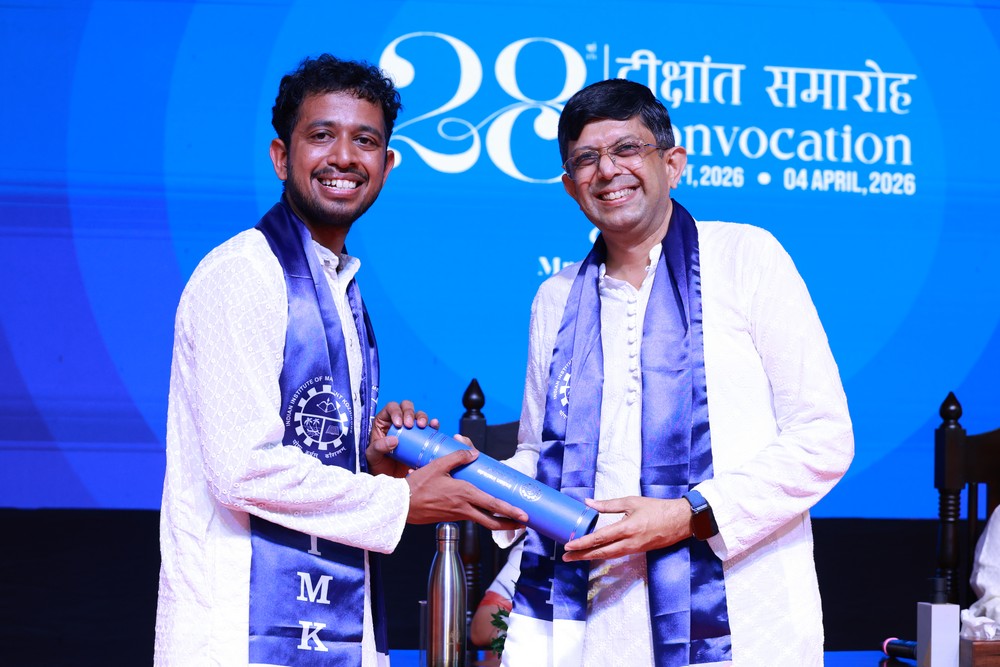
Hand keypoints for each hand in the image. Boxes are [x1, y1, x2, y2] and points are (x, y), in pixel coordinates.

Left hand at [366, 400, 438, 477]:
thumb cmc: (377, 465)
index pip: (391, 408)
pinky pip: (430, 428)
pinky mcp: (422, 438)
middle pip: (406, 407)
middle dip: (410, 412)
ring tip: (422, 426)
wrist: (389, 478)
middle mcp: (399, 422)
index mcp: (384, 421)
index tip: (398, 423)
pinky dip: (433, 425)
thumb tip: (394, 440)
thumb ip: (378, 447)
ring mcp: (411, 429)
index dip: (396, 411)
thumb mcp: (372, 456)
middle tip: (409, 425)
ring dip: (422, 416)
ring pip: (419, 415)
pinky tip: (434, 426)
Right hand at [405, 446, 527, 530]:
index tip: (524, 516)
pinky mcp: (450, 517)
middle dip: (509, 524)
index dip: (510, 511)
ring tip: (508, 518)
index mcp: (464, 494)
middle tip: (523, 524)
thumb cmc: (417, 486)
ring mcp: (457, 515)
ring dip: (496, 521)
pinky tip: (483, 510)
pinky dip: (481, 516)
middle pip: (492, 521)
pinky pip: (470, 517)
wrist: (401, 505)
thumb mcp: (437, 465)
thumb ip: (457, 456)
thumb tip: (473, 452)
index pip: (493, 505)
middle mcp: (463, 507)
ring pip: (482, 520)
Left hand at [561, 496, 692, 561]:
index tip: (568, 545)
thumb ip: (608, 505)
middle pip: (601, 553)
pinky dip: (603, 555)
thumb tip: (588, 502)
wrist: (679, 521)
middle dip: (582, 556)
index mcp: (627, 528)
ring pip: (608, 556)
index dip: (583, 543)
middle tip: (566, 557)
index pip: (600, 538)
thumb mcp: (631, 502)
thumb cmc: (656, 508)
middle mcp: (629, 542)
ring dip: (590, 557)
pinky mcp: (638, 551)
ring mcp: (634, 549)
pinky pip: (616, 555)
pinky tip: (594, 553)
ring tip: (576, 557)